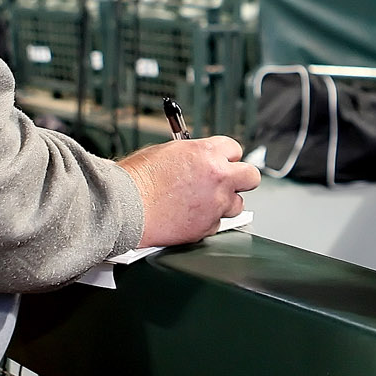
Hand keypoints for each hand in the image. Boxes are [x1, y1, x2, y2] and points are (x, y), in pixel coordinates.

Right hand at [120, 136, 257, 247]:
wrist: (124, 207)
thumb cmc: (136, 179)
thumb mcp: (165, 151)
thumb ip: (191, 155)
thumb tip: (199, 159)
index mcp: (207, 153)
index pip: (235, 149)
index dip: (227, 156)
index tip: (222, 161)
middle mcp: (218, 177)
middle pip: (251, 176)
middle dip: (241, 178)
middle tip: (228, 181)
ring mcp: (215, 204)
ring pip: (237, 204)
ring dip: (224, 203)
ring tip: (202, 203)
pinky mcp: (207, 227)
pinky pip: (217, 224)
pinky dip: (206, 221)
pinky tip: (189, 217)